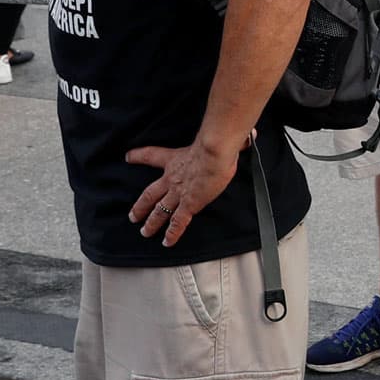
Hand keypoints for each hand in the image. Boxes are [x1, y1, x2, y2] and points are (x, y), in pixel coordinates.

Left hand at [124, 137, 242, 246]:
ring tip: (145, 232)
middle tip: (132, 216)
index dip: (138, 156)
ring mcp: (179, 193)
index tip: (128, 157)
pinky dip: (171, 233)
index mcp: (175, 159)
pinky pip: (177, 222)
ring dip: (151, 223)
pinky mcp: (188, 204)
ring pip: (160, 211)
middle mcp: (172, 178)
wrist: (215, 153)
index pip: (151, 155)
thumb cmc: (217, 144)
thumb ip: (228, 141)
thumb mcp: (216, 141)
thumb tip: (251, 136)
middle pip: (150, 194)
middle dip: (140, 206)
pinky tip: (166, 242)